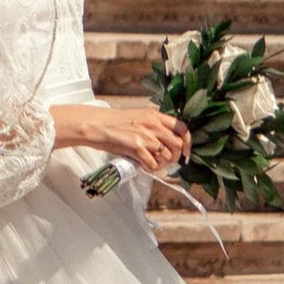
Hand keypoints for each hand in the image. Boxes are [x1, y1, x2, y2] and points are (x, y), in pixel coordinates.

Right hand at [51, 98, 186, 175]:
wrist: (96, 124)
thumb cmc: (113, 122)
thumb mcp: (138, 116)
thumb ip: (153, 125)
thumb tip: (165, 141)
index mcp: (155, 115)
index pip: (182, 128)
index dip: (188, 143)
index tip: (185, 153)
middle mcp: (153, 124)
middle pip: (178, 145)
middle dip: (176, 157)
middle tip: (167, 162)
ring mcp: (146, 136)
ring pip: (167, 156)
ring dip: (162, 164)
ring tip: (151, 162)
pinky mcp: (137, 147)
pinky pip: (153, 164)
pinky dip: (150, 168)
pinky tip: (142, 164)